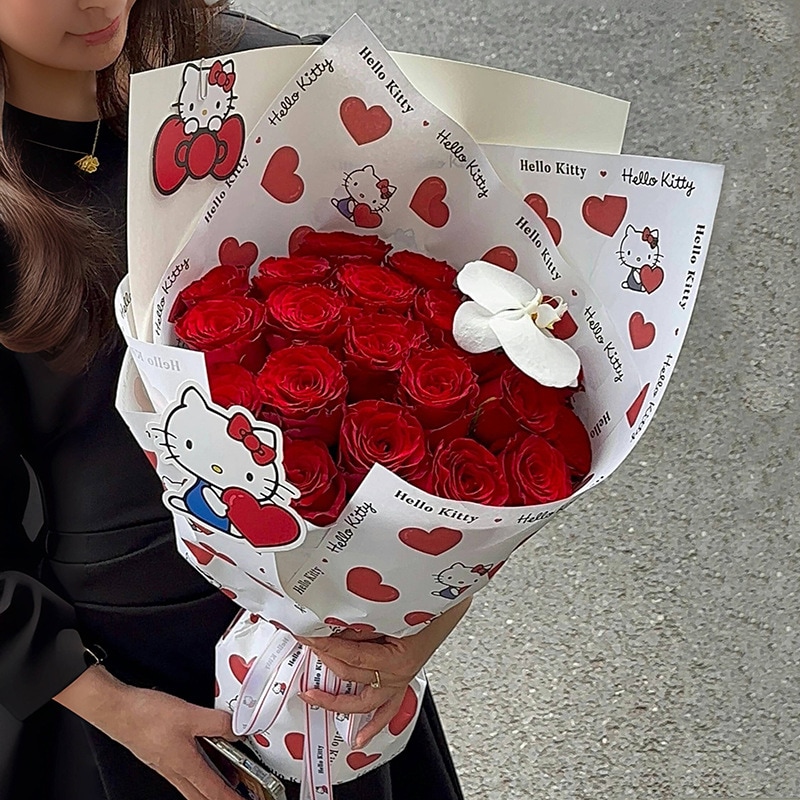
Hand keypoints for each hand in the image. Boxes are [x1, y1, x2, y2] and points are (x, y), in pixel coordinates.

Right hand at [55, 667, 241, 799]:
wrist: (119, 710)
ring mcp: (165, 764)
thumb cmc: (147, 716)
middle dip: (219, 798)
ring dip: (209, 786)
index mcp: (185, 765)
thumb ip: (217, 722)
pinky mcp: (158, 754)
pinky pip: (182, 771)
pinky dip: (196, 771)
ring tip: (225, 780)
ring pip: (191, 784)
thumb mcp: (191, 714)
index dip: (231, 798)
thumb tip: (235, 730)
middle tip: (235, 796)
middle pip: (201, 795)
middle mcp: (174, 770)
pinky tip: (200, 758)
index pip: (213, 790)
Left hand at [296, 597, 470, 746]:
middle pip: (351, 675)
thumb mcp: (391, 616)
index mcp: (395, 659)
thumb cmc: (426, 610)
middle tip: (308, 645)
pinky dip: (372, 726)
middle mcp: (397, 676)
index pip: (350, 655)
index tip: (307, 637)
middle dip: (326, 659)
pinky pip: (386, 711)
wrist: (448, 610)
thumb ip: (363, 627)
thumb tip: (333, 630)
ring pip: (363, 702)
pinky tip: (359, 739)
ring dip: (336, 700)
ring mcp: (399, 683)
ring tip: (313, 697)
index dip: (325, 646)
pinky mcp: (401, 683)